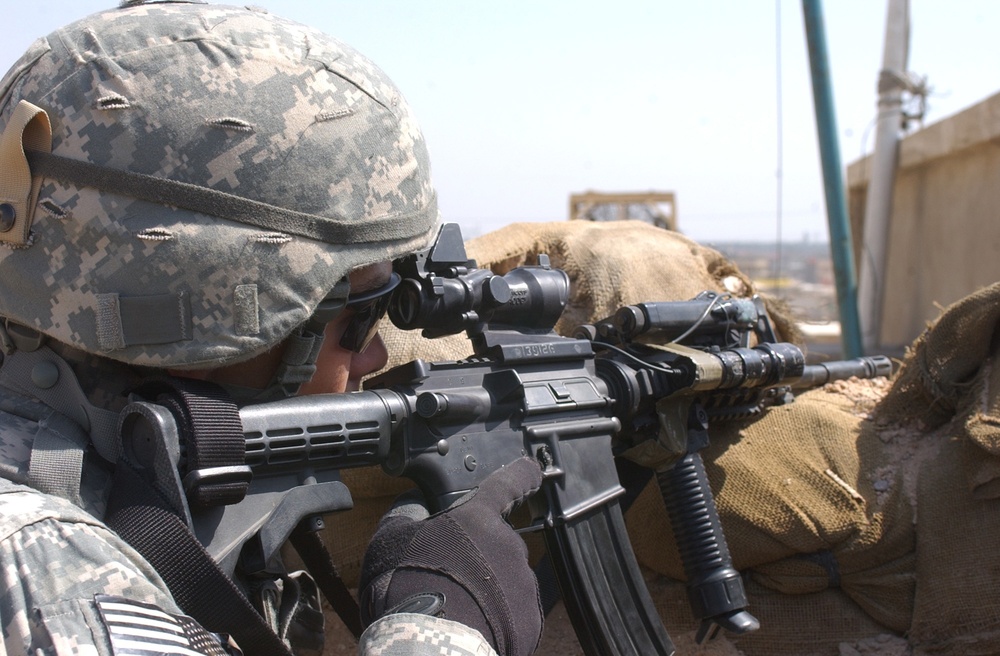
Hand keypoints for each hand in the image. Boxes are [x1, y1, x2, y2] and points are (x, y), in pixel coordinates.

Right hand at [359, 457, 543, 655]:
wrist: (428, 644)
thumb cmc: (406, 587)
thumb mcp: (391, 538)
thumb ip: (408, 514)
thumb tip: (414, 504)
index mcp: (477, 518)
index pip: (507, 483)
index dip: (522, 474)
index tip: (533, 469)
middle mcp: (508, 543)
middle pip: (499, 542)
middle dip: (480, 556)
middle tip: (449, 577)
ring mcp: (523, 581)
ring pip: (509, 578)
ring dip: (490, 588)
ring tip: (458, 607)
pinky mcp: (530, 619)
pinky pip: (518, 611)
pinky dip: (502, 617)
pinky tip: (479, 624)